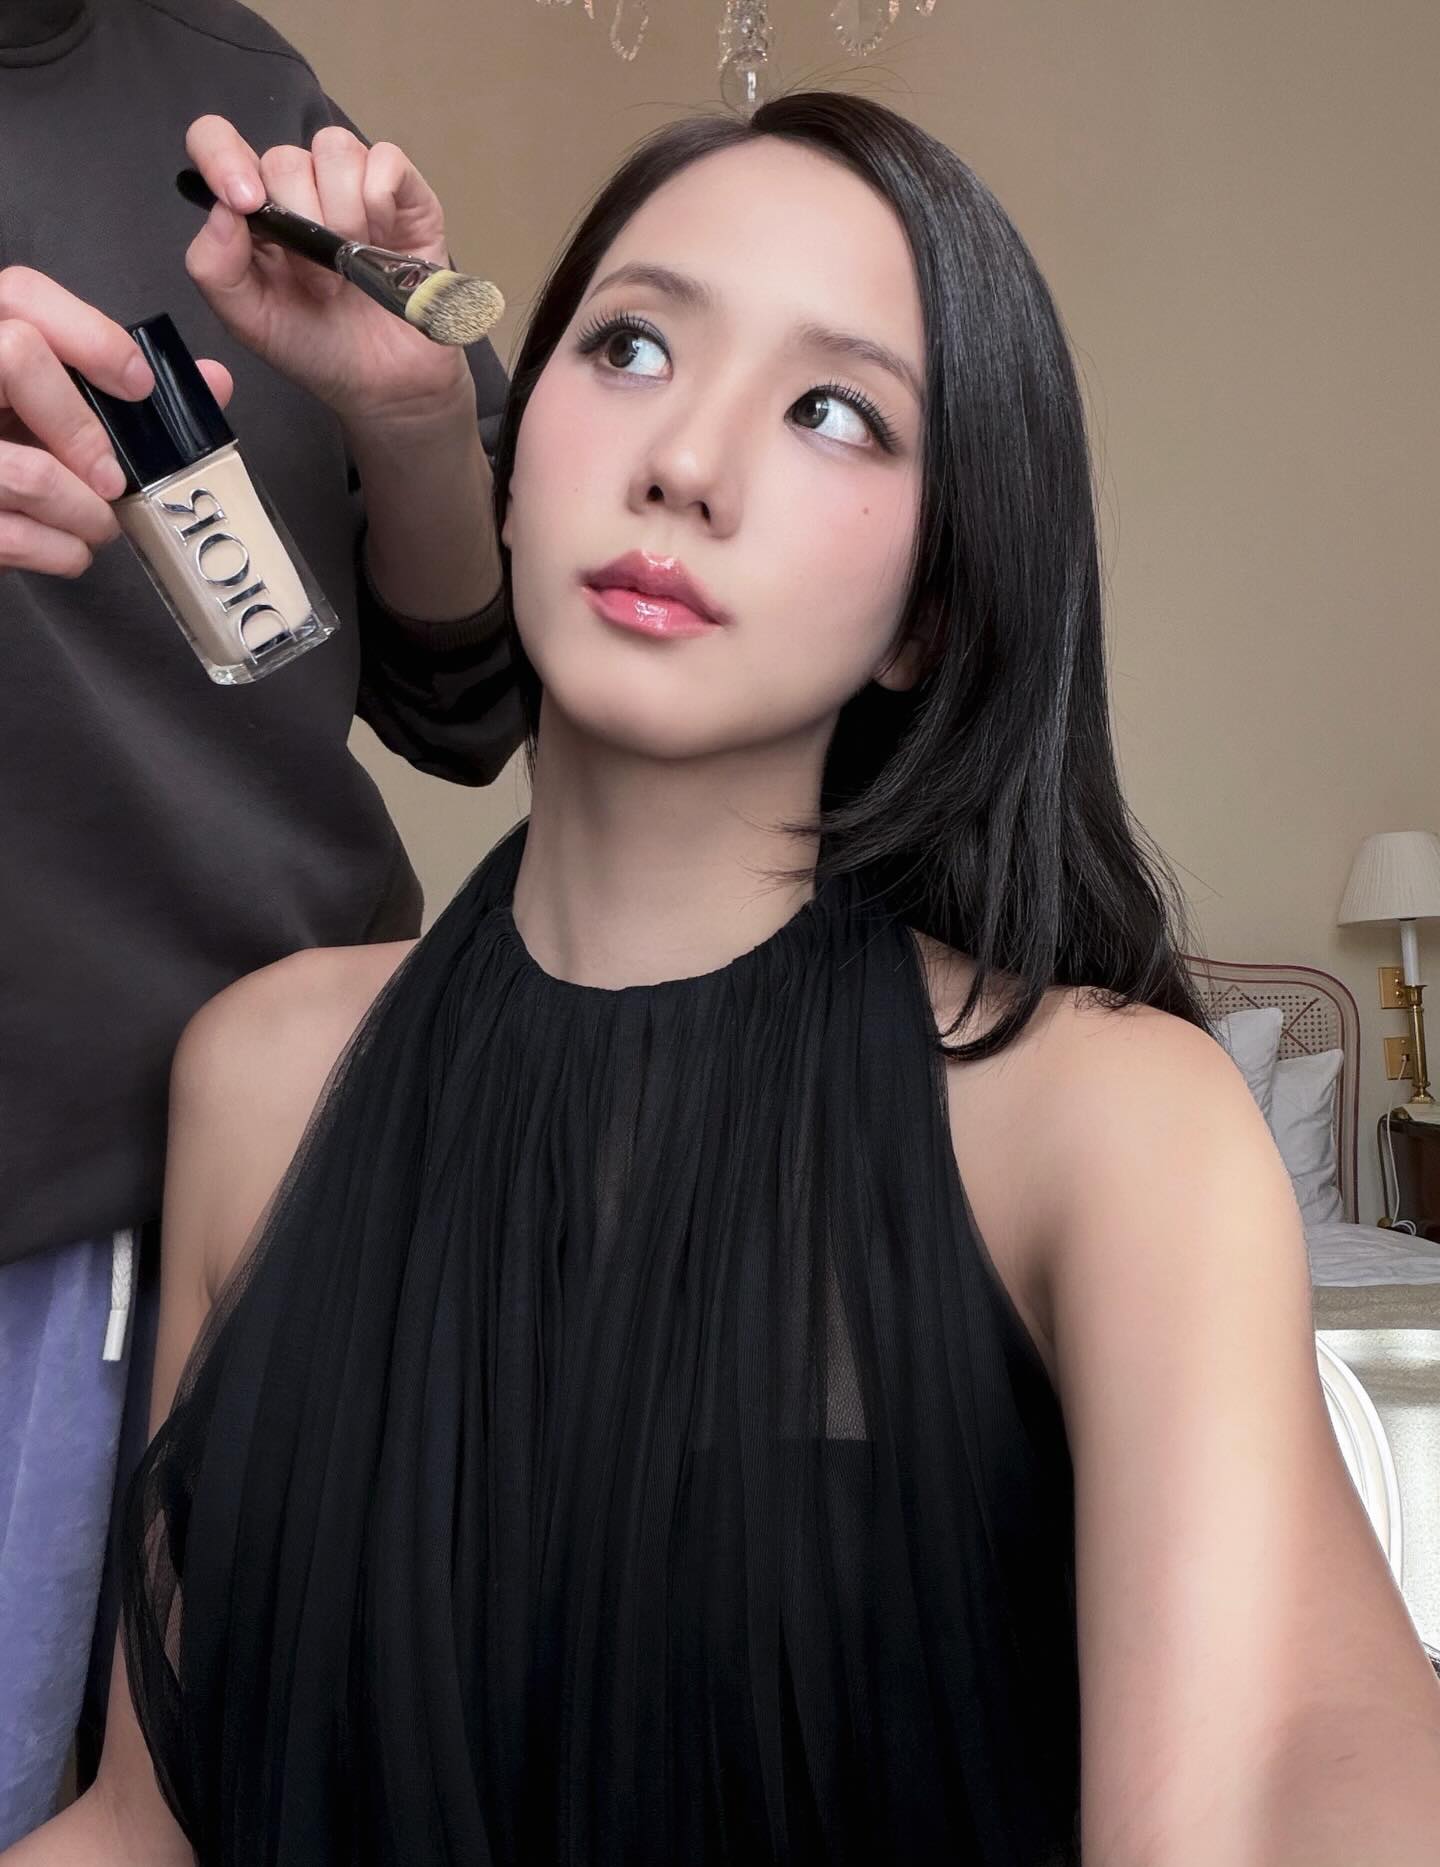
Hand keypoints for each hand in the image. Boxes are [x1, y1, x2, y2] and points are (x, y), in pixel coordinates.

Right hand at [0, 267, 233, 577]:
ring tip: (98, 522)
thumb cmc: (15, 447)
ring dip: (87, 512)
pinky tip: (69, 547)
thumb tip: (213, 382)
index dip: (91, 336)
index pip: (23, 294)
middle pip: (18, 358)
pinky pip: (14, 537)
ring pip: (30, 472)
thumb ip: (125, 387)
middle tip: (114, 479)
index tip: (138, 386)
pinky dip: (62, 552)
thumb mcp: (55, 404)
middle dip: (84, 431)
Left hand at [183, 116, 474, 433]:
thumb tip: (223, 210)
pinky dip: (381, 201)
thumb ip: (214, 269)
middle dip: (302, 225)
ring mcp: (352, 184)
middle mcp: (300, 186)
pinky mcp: (404, 193)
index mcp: (253, 209)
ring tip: (355, 267)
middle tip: (321, 285)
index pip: (216, 141)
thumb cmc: (314, 348)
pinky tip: (386, 242)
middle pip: (284, 157)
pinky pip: (385, 160)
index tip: (246, 204)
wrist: (385, 385)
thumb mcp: (248, 321)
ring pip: (334, 149)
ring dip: (344, 215)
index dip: (222, 156)